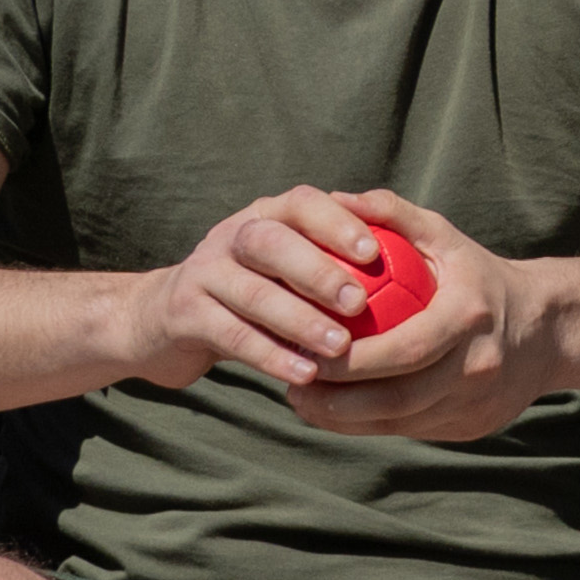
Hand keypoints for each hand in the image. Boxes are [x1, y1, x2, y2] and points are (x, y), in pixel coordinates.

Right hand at [111, 188, 389, 399]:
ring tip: (339, 347)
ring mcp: (203, 272)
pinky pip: (230, 334)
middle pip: (271, 242)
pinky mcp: (182, 313)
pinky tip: (304, 375)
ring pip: (251, 291)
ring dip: (298, 320)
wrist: (162, 321)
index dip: (336, 222)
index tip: (375, 251)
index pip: (301, 204)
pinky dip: (269, 355)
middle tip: (359, 302)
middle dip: (317, 270)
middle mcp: (231, 236)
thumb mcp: (286, 271)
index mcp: (265, 217)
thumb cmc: (252, 296)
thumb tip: (417, 277)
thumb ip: (333, 263)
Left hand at [285, 195, 529, 442]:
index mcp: (469, 316)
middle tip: (294, 383)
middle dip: (338, 399)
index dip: (352, 361)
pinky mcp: (471, 427)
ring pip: (400, 421)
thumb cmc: (480, 277)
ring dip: (344, 418)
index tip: (306, 351)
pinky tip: (334, 412)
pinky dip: (366, 425)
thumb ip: (392, 214)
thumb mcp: (445, 238)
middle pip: (399, 396)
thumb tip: (336, 199)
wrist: (547, 329)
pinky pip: (409, 431)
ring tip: (304, 400)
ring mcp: (477, 402)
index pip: (404, 348)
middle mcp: (478, 366)